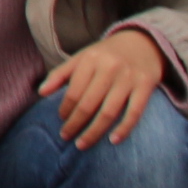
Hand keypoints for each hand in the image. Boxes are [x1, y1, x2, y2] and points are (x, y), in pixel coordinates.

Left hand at [40, 26, 167, 147]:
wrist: (143, 43)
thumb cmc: (106, 55)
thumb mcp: (82, 58)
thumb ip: (60, 74)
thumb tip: (41, 92)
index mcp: (90, 59)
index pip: (73, 91)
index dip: (65, 109)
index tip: (61, 120)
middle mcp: (109, 68)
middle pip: (88, 104)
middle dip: (75, 123)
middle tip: (66, 136)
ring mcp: (128, 78)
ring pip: (109, 111)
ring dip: (94, 131)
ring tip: (82, 144)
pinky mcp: (146, 86)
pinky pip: (134, 112)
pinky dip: (124, 128)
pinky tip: (113, 141)